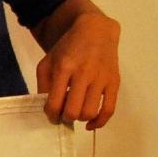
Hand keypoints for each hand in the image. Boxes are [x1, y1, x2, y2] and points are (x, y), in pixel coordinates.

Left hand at [35, 5, 120, 128]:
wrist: (95, 31)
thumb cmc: (68, 48)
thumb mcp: (47, 61)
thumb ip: (43, 85)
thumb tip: (47, 108)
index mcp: (64, 68)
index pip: (54, 103)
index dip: (50, 115)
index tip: (51, 115)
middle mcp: (83, 74)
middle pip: (73, 111)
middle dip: (65, 118)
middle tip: (63, 114)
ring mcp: (101, 79)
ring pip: (90, 112)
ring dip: (80, 119)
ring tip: (75, 112)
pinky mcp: (114, 82)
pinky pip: (109, 109)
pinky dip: (99, 122)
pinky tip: (90, 124)